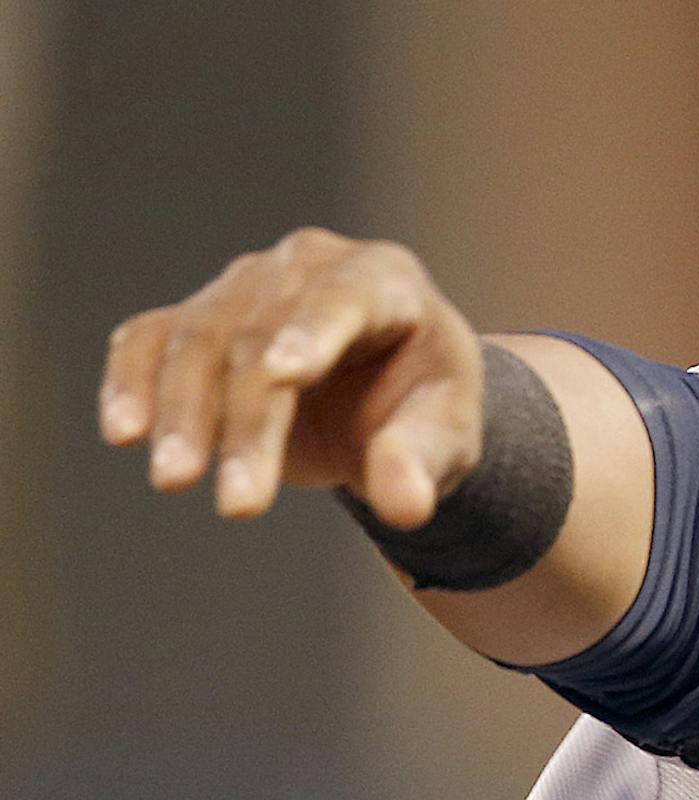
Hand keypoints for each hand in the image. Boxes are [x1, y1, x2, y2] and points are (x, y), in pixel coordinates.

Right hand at [99, 228, 485, 526]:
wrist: (391, 398)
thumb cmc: (426, 409)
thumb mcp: (448, 437)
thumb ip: (423, 463)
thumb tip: (404, 506)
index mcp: (385, 280)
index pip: (344, 299)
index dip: (313, 332)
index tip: (284, 374)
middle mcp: (306, 268)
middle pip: (261, 336)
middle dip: (245, 421)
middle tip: (238, 503)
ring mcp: (247, 286)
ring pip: (199, 339)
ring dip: (181, 413)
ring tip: (173, 480)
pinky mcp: (203, 318)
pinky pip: (153, 340)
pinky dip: (132, 381)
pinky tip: (124, 431)